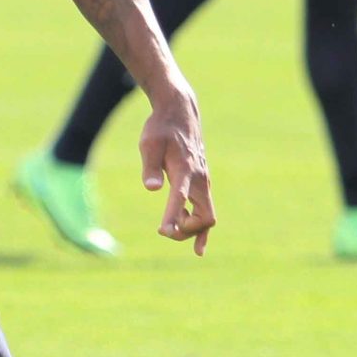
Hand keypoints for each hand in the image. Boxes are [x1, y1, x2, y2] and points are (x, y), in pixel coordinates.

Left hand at [137, 85, 214, 255]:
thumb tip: (151, 189)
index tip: (163, 231)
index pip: (180, 198)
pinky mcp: (201, 184)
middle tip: (163, 231)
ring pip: (207, 216)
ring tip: (168, 232)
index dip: (173, 217)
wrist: (180, 113)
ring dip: (191, 229)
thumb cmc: (161, 129)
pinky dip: (199, 227)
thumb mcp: (149, 144)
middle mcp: (199, 179)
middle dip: (187, 230)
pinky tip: (193, 243)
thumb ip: (150, 167)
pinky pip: (205, 211)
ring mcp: (203, 182)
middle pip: (205, 217)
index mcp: (185, 169)